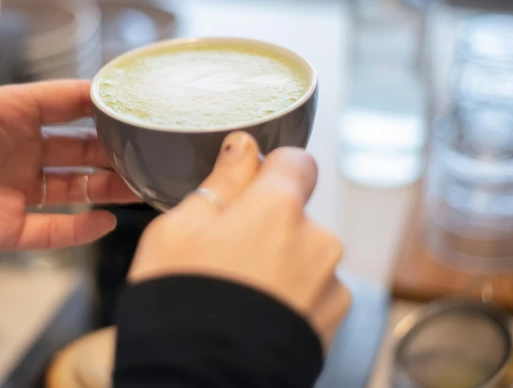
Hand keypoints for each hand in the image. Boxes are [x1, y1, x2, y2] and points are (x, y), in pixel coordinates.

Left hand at [0, 0, 138, 253]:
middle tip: (152, 146)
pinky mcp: (5, 228)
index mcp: (8, 113)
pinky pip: (52, 231)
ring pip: (76, 188)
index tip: (134, 99)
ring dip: (110, 188)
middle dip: (115, 147)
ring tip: (145, 184)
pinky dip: (80, 230)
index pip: (66, 102)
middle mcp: (18, 150)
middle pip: (81, 147)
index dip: (99, 100)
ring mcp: (14, 190)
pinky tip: (108, 222)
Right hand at [128, 132, 350, 346]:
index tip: (249, 186)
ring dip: (281, 262)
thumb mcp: (178, 230)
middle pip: (295, 213)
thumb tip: (243, 147)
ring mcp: (329, 283)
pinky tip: (258, 313)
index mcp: (277, 208)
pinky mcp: (333, 320)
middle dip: (268, 225)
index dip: (271, 169)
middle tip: (225, 255)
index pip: (296, 161)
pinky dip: (291, 296)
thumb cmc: (179, 303)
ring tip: (240, 292)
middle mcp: (316, 240)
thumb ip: (221, 183)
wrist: (199, 378)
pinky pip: (314, 290)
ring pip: (304, 253)